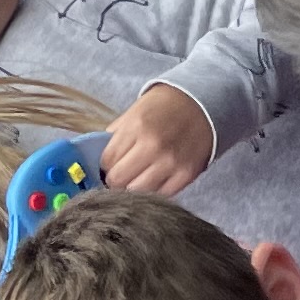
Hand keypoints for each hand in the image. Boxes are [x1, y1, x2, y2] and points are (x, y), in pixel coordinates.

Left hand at [102, 82, 217, 192]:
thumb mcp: (134, 112)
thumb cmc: (164, 107)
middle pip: (118, 181)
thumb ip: (115, 136)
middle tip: (122, 173)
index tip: (110, 164)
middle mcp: (152, 146)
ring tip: (138, 178)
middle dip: (116, 179)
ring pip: (137, 193)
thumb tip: (96, 161)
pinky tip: (155, 178)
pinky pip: (160, 195)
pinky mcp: (185, 175)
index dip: (105, 165)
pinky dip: (154, 191)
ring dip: (133, 188)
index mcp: (136, 127)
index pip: (106, 161)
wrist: (203, 103)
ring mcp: (170, 163)